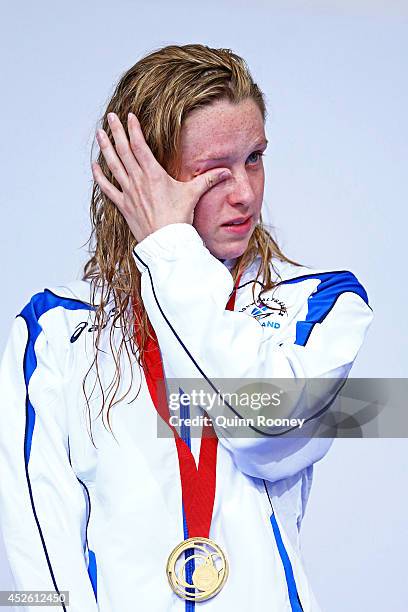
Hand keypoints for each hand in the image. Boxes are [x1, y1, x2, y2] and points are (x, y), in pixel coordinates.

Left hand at [92, 112, 231, 242]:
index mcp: (153, 174)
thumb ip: (208, 179)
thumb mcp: (194, 194)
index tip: (129, 116)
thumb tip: (226, 172)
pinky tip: (95, 167)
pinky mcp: (123, 205)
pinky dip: (100, 177)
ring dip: (106, 148)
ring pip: (113, 165)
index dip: (133, 129)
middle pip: (123, 150)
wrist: (165, 240)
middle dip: (116, 131)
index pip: (140, 145)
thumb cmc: (178, 218)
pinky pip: (108, 188)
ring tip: (100, 134)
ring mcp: (128, 192)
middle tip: (111, 117)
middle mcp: (138, 180)